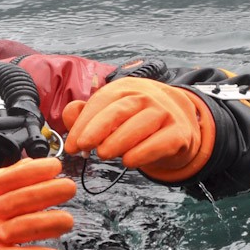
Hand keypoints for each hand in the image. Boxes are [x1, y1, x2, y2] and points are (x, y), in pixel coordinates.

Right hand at [0, 157, 75, 249]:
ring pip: (25, 227)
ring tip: (68, 220)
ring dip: (51, 223)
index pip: (15, 176)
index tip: (56, 166)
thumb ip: (5, 178)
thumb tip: (31, 165)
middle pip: (24, 199)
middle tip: (70, 188)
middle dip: (51, 192)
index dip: (37, 170)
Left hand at [63, 78, 214, 174]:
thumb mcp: (111, 114)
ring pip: (141, 124)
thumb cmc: (136, 119)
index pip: (101, 102)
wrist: (179, 123)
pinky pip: (162, 142)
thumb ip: (86, 115)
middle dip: (98, 128)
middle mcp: (146, 96)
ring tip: (103, 155)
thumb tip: (69, 114)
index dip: (83, 123)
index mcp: (125, 88)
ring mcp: (165, 113)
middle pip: (120, 110)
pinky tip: (128, 162)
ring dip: (119, 140)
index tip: (72, 145)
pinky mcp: (180, 133)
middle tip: (84, 147)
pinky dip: (144, 152)